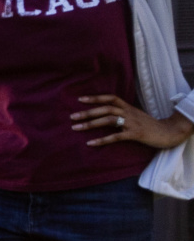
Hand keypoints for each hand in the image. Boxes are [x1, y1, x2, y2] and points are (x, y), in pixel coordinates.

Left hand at [73, 94, 192, 150]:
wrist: (168, 132)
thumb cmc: (149, 125)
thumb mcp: (135, 116)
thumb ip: (122, 114)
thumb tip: (104, 115)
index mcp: (128, 108)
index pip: (110, 98)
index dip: (95, 98)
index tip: (80, 99)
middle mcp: (129, 113)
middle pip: (106, 108)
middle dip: (87, 112)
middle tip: (72, 117)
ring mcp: (132, 123)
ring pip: (109, 120)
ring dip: (91, 124)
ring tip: (76, 128)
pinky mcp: (135, 134)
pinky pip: (116, 136)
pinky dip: (102, 140)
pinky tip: (90, 143)